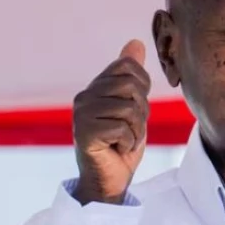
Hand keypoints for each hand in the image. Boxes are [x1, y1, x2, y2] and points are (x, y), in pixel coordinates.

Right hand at [72, 40, 150, 204]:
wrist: (110, 181)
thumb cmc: (120, 145)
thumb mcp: (132, 107)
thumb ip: (132, 77)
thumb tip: (135, 42)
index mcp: (95, 88)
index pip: (129, 67)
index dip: (142, 89)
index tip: (134, 110)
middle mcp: (84, 97)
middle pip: (131, 86)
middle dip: (141, 112)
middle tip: (129, 130)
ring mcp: (82, 115)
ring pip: (129, 109)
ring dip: (135, 131)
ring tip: (122, 141)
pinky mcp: (85, 133)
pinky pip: (123, 129)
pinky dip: (128, 143)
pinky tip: (116, 150)